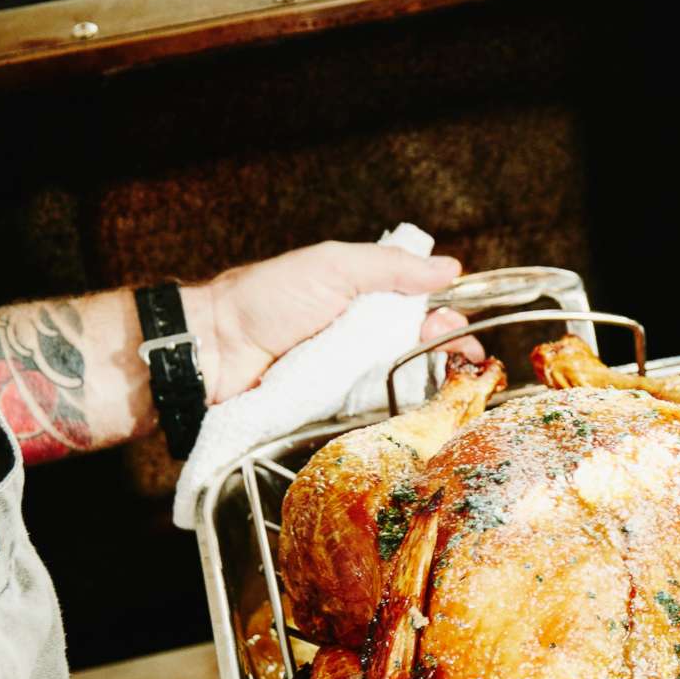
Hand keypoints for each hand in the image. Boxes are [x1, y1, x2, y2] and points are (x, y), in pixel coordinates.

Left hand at [194, 241, 467, 401]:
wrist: (215, 351)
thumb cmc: (265, 300)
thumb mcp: (332, 267)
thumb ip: (390, 266)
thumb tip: (448, 268)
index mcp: (364, 297)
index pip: (421, 305)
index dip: (447, 315)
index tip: (460, 326)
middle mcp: (363, 336)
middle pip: (422, 345)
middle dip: (449, 350)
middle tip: (464, 357)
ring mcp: (351, 376)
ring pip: (407, 380)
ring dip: (433, 383)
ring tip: (452, 385)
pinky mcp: (338, 410)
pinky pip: (378, 411)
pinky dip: (401, 411)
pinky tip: (422, 411)